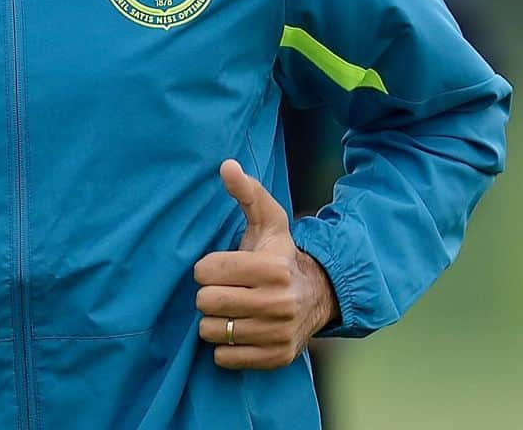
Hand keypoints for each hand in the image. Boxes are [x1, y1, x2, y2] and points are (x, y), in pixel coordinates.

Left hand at [194, 159, 338, 369]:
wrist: (317, 294)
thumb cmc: (279, 253)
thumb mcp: (267, 220)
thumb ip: (246, 192)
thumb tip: (227, 165)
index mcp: (272, 268)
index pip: (208, 271)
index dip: (205, 267)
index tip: (216, 267)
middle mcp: (279, 303)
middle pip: (207, 302)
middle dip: (207, 293)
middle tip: (220, 288)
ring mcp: (279, 333)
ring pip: (212, 331)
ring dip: (213, 321)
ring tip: (227, 308)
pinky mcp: (277, 357)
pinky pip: (225, 358)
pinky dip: (224, 346)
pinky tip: (236, 329)